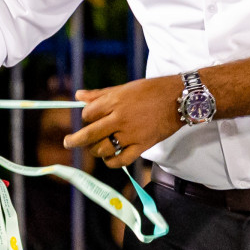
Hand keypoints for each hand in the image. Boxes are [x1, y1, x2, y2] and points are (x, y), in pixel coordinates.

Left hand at [64, 75, 184, 169]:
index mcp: (115, 101)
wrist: (182, 98)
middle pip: (88, 134)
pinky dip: (111, 162)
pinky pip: (121, 160)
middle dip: (74, 140)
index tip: (89, 119)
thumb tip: (78, 95)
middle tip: (68, 142)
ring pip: (102, 149)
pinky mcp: (143, 144)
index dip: (85, 117)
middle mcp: (120, 118)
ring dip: (95, 151)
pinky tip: (109, 159)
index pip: (88, 114)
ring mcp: (131, 133)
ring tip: (95, 149)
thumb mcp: (126, 87)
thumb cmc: (154, 90)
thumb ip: (101, 94)